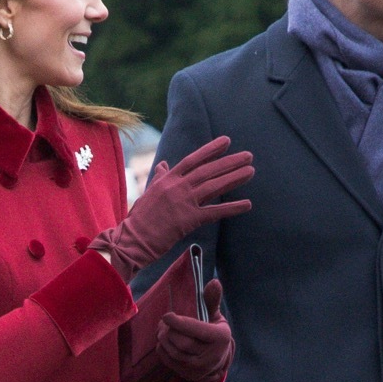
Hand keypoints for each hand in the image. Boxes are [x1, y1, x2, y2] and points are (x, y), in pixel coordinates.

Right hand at [92, 136, 253, 280]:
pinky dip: (232, 208)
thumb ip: (160, 177)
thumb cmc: (139, 218)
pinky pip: (214, 212)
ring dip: (234, 178)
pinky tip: (247, 204)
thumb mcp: (149, 192)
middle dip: (230, 162)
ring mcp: (183, 202)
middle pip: (208, 170)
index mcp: (167, 179)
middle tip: (248, 156)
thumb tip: (163, 165)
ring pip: (213, 186)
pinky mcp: (188, 220)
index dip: (210, 149)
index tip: (226, 141)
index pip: (193, 159)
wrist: (131, 240)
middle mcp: (176, 186)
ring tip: (251, 171)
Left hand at [157, 279, 233, 381]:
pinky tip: (162, 341)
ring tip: (161, 330)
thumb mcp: (215, 316)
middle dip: (169, 331)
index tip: (167, 315)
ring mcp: (201, 369)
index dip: (179, 323)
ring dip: (163, 340)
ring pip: (175, 353)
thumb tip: (214, 282)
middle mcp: (212, 357)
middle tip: (163, 322)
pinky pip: (170, 362)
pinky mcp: (189, 375)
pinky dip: (162, 350)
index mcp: (220, 338)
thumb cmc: (213, 331)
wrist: (217, 358)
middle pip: (183, 343)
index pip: (197, 330)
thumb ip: (211, 300)